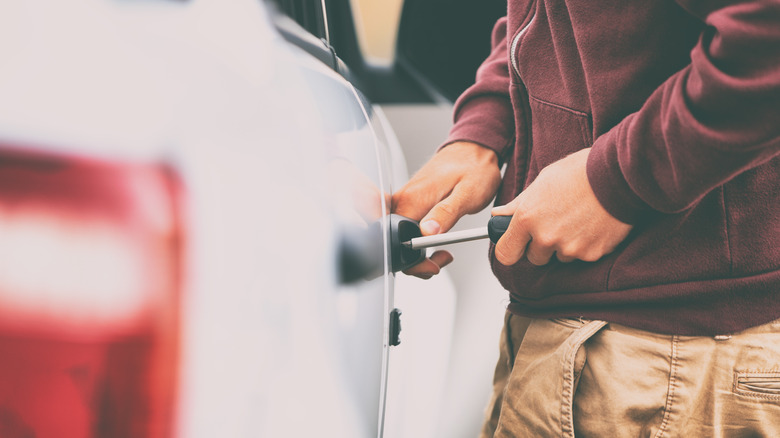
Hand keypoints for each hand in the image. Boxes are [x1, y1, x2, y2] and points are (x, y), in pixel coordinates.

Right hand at [392, 141, 501, 277]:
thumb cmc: (474, 168)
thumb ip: (445, 214)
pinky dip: (419, 241)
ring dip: (418, 253)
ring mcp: (405, 201)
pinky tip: (436, 239)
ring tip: (443, 253)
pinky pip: (406, 228)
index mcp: (413, 199)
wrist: (474, 150)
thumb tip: (427, 233)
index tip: (434, 264)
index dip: (414, 260)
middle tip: (441, 260)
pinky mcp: (410, 202)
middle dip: (415, 262)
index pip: (399, 240)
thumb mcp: (467, 194)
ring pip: (400, 238)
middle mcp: (403, 199)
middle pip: (395, 243)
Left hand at [492, 148, 632, 265]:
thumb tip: (500, 215)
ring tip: (577, 220)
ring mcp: (570, 248)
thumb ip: (519, 204)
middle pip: (534, 258)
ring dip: (564, 245)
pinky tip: (591, 224)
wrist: (619, 174)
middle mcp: (546, 237)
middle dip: (540, 246)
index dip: (511, 249)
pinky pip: (581, 256)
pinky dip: (585, 245)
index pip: (506, 253)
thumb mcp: (542, 182)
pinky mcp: (591, 254)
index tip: (516, 245)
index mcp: (527, 218)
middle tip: (555, 224)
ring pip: (559, 257)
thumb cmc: (580, 172)